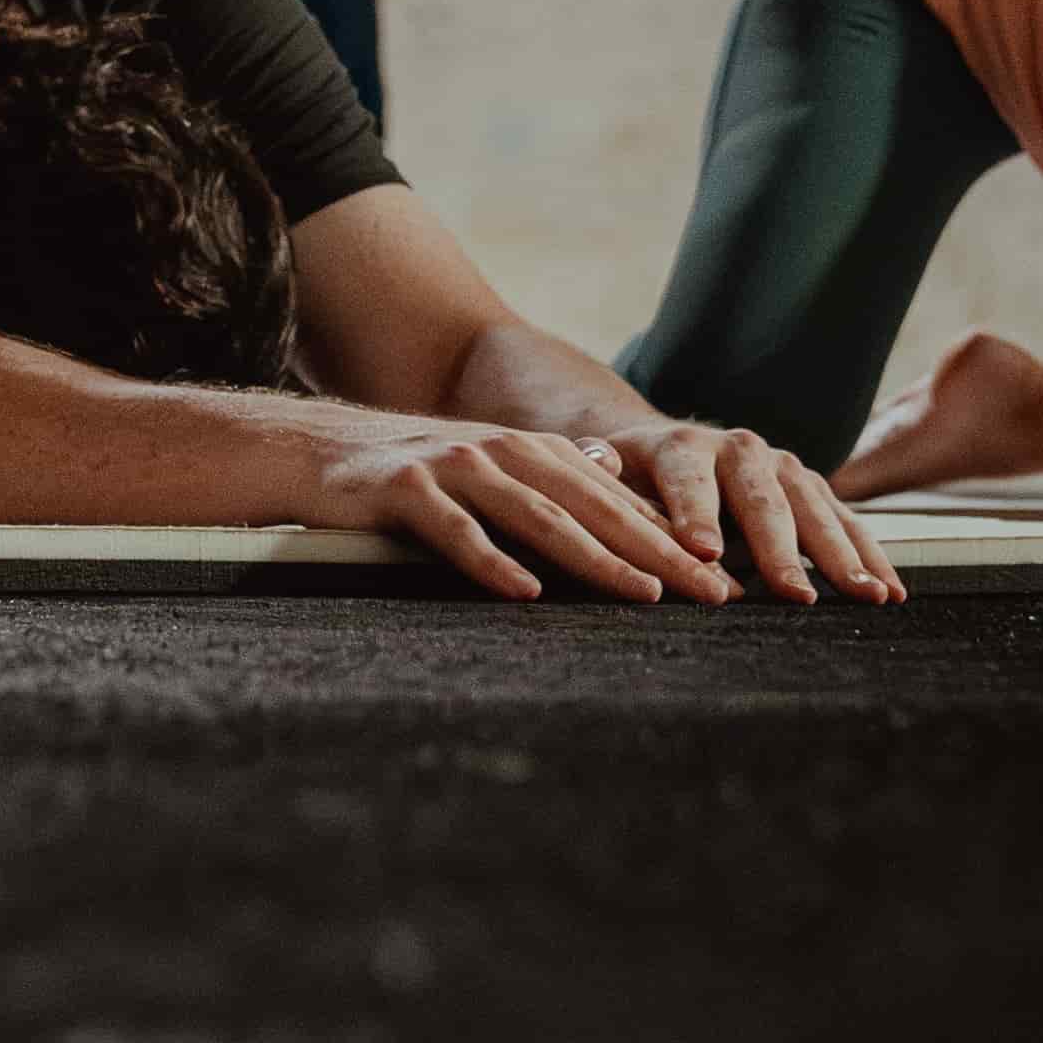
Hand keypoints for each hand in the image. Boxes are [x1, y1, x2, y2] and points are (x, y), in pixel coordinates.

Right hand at [295, 415, 744, 603]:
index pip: (620, 504)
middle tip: (711, 593)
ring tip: (642, 592)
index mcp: (537, 454)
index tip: (723, 580)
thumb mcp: (494, 472)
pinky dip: (492, 561)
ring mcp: (457, 467)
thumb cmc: (415, 473)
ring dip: (596, 557)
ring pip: (540, 516)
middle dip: (660, 553)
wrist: (318, 449)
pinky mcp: (407, 488)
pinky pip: (457, 530)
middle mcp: (507, 453)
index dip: (675, 541)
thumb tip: (618, 488)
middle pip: (596, 509)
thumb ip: (554, 482)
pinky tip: (524, 591)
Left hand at [577, 416, 906, 603]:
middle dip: (781, 549)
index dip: (695, 514)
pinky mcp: (811, 488)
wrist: (667, 451)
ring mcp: (782, 467)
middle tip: (795, 593)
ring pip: (815, 510)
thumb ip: (602, 476)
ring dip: (842, 555)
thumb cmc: (629, 479)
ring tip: (866, 596)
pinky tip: (891, 590)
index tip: (702, 554)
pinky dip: (870, 555)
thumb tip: (599, 463)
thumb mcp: (606, 475)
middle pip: (763, 500)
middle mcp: (739, 449)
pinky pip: (845, 522)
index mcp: (681, 447)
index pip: (688, 480)